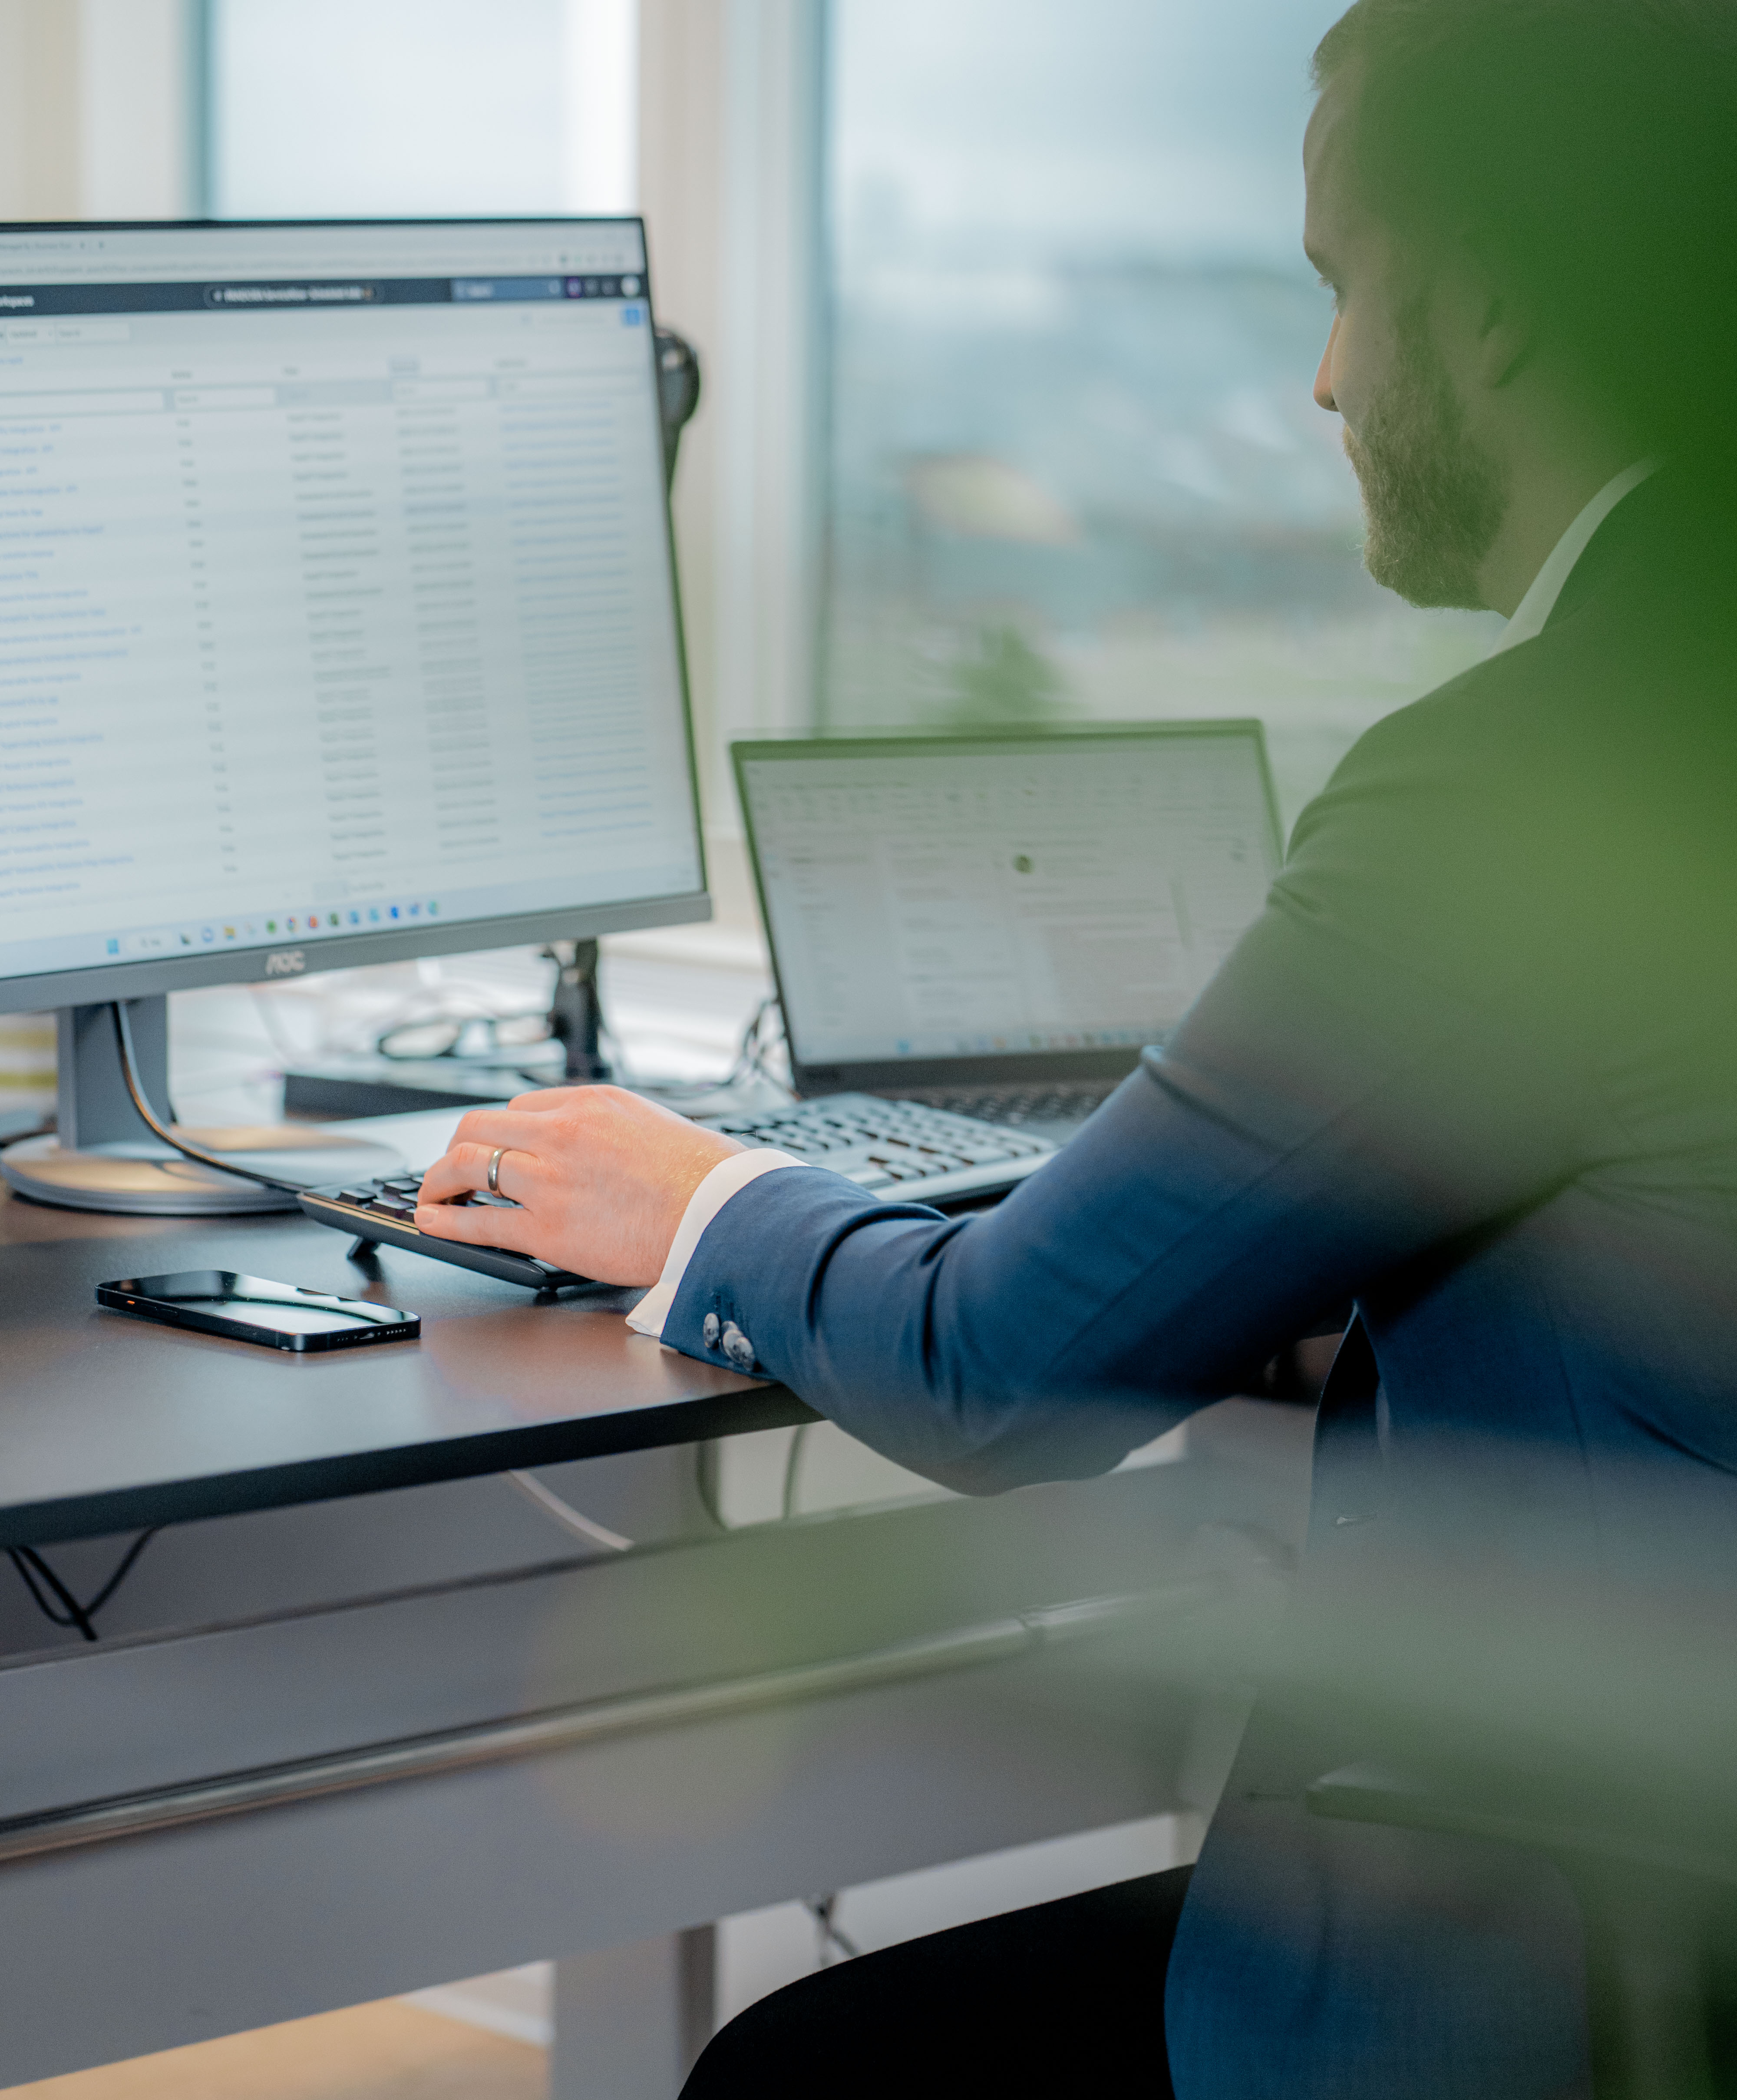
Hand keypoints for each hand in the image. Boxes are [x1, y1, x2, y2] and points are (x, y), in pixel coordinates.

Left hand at [414, 1086, 744, 1284]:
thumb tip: (595, 1144)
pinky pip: (481, 1222)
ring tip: (431, 1194)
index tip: (495, 1147)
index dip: (501, 1131)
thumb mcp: (654, 1124)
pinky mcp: (549, 1230)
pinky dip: (446, 1222)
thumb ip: (613, 1128)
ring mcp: (551, 1182)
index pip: (521, 1106)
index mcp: (590, 1104)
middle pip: (479, 1126)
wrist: (722, 1214)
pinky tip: (432, 1221)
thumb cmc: (705, 1176)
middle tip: (448, 1167)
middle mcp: (562, 1134)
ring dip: (438, 1180)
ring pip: (467, 1165)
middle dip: (455, 1147)